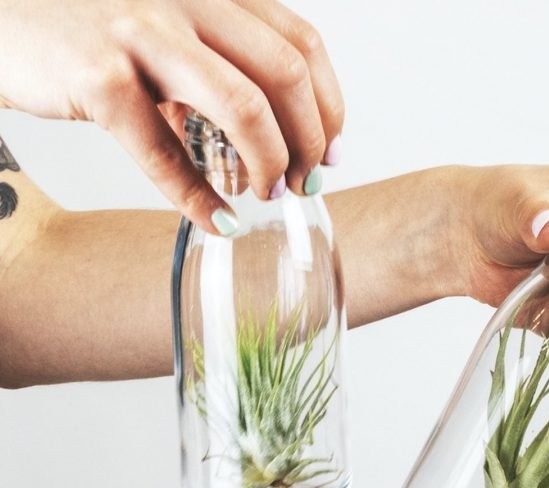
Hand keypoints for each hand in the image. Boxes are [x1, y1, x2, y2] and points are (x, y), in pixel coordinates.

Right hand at [0, 0, 343, 233]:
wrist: (1, 14)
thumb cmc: (90, 30)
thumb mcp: (167, 31)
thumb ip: (218, 65)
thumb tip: (271, 136)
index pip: (302, 45)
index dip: (329, 106)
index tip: (333, 152)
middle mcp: (186, 0)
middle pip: (286, 74)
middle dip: (310, 141)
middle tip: (305, 182)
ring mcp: (142, 33)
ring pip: (243, 105)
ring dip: (269, 162)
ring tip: (266, 194)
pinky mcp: (99, 76)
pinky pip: (166, 153)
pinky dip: (199, 199)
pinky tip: (219, 223)